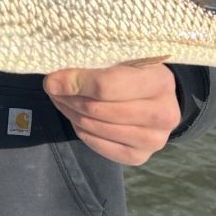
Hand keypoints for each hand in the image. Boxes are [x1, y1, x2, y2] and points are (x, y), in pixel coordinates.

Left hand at [43, 63, 180, 165]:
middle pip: (98, 110)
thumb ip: (91, 65)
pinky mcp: (140, 157)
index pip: (106, 86)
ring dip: (72, 114)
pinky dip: (82, 131)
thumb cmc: (137, 72)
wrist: (159, 98)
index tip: (53, 80)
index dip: (74, 83)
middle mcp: (163, 115)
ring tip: (63, 100)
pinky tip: (77, 117)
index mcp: (160, 81)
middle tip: (53, 89)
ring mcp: (154, 140)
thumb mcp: (122, 59)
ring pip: (96, 128)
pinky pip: (99, 146)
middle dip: (69, 98)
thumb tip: (53, 82)